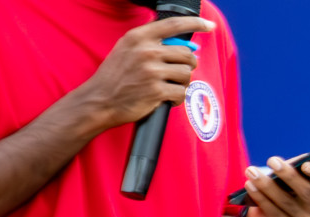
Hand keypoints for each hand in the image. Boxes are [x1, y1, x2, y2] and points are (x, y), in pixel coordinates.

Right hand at [73, 17, 214, 131]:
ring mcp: (151, 71)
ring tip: (169, 87)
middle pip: (186, 54)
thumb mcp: (128, 49)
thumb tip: (187, 46)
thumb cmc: (116, 76)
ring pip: (186, 74)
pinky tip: (166, 98)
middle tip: (176, 74)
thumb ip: (152, 44)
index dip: (196, 23)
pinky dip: (178, 98)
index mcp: (138, 37)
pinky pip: (182, 92)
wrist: (100, 100)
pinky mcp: (157, 90)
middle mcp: (146, 51)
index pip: (173, 25)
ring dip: (182, 83)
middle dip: (187, 65)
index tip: (209, 25)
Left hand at [242, 156, 309, 216]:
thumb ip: (295, 165)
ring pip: (286, 201)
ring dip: (266, 185)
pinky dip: (260, 197)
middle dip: (288, 175)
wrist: (271, 207)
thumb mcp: (292, 171)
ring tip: (251, 171)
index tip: (305, 165)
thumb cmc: (285, 182)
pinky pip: (273, 211)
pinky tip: (249, 185)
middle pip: (306, 191)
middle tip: (272, 161)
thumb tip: (286, 162)